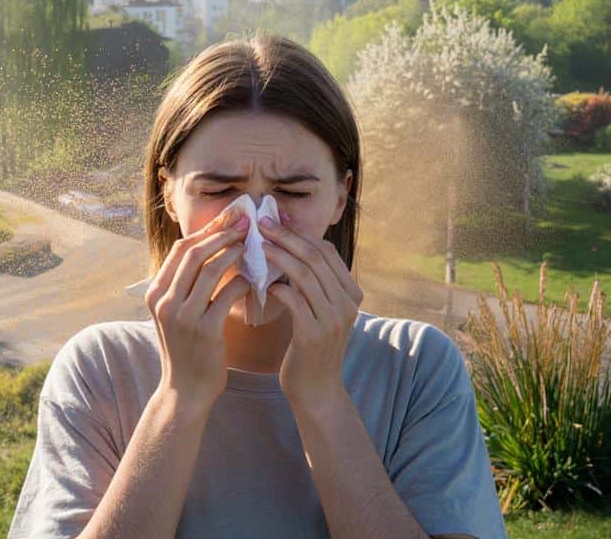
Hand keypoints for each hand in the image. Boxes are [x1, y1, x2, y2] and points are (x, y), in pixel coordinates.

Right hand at [144, 207, 252, 409]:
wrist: (185, 390)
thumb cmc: (186, 347)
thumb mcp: (175, 313)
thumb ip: (185, 284)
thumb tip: (211, 244)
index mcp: (155, 292)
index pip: (180, 249)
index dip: (207, 230)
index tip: (229, 218)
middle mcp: (165, 301)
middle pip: (194, 252)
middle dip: (222, 234)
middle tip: (245, 225)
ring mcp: (183, 316)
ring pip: (211, 269)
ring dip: (234, 254)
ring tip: (250, 248)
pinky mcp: (205, 331)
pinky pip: (228, 294)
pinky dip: (243, 283)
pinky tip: (254, 281)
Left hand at [258, 215, 363, 412]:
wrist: (316, 390)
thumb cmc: (311, 348)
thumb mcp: (319, 312)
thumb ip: (311, 285)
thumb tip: (287, 247)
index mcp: (351, 294)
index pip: (328, 252)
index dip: (301, 233)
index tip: (278, 220)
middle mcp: (347, 304)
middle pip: (316, 257)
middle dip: (288, 236)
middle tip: (263, 223)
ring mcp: (333, 319)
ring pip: (306, 274)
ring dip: (279, 255)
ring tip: (258, 245)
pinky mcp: (314, 334)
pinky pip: (294, 300)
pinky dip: (277, 287)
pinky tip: (261, 282)